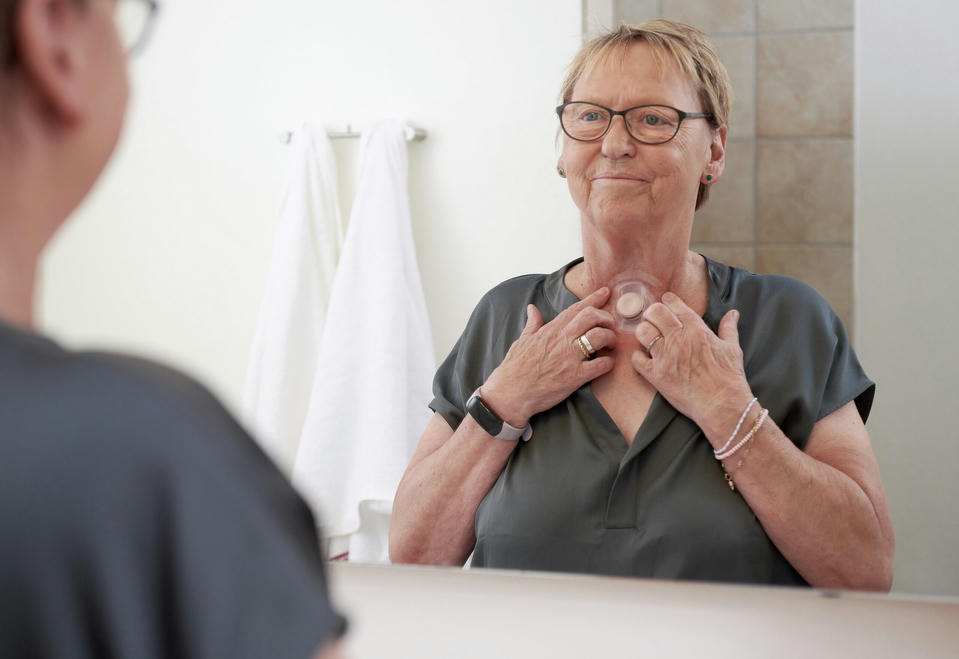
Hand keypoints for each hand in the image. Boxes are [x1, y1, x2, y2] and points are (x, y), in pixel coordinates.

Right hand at [483, 287, 615, 425]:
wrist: (509, 393)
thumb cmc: (513, 369)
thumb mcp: (522, 341)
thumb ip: (532, 324)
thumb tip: (532, 308)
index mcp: (550, 330)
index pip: (575, 308)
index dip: (593, 298)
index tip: (605, 292)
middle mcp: (561, 340)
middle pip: (591, 316)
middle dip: (606, 318)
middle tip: (610, 326)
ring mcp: (569, 358)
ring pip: (599, 336)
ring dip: (610, 338)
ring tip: (610, 345)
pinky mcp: (575, 377)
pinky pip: (600, 365)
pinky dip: (608, 363)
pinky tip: (607, 364)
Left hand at [631, 292, 752, 435]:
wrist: (723, 405)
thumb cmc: (730, 378)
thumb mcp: (732, 349)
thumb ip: (729, 328)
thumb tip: (733, 313)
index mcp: (697, 330)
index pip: (675, 305)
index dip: (668, 300)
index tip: (665, 301)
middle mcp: (678, 339)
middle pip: (655, 313)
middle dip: (652, 313)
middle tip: (653, 319)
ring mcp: (665, 357)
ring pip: (642, 332)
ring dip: (643, 332)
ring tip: (648, 337)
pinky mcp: (656, 375)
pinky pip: (636, 359)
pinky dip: (638, 357)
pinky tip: (644, 359)